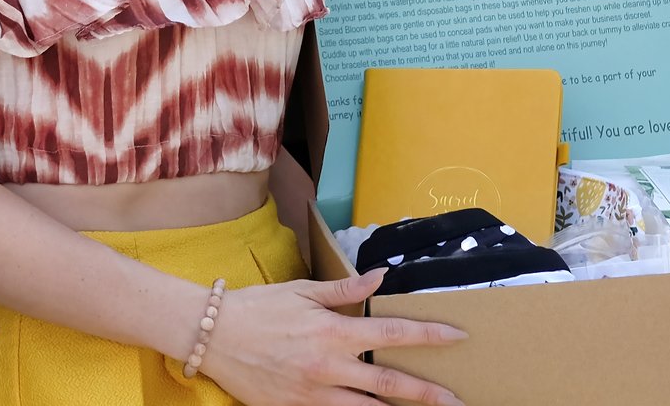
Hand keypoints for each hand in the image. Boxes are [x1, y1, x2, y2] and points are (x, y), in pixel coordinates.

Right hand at [201, 269, 467, 405]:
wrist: (212, 337)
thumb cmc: (258, 308)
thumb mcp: (302, 291)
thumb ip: (344, 289)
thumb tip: (380, 276)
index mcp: (333, 333)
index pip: (392, 334)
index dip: (428, 337)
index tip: (457, 337)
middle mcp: (328, 368)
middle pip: (389, 385)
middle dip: (427, 394)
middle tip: (457, 401)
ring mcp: (312, 395)